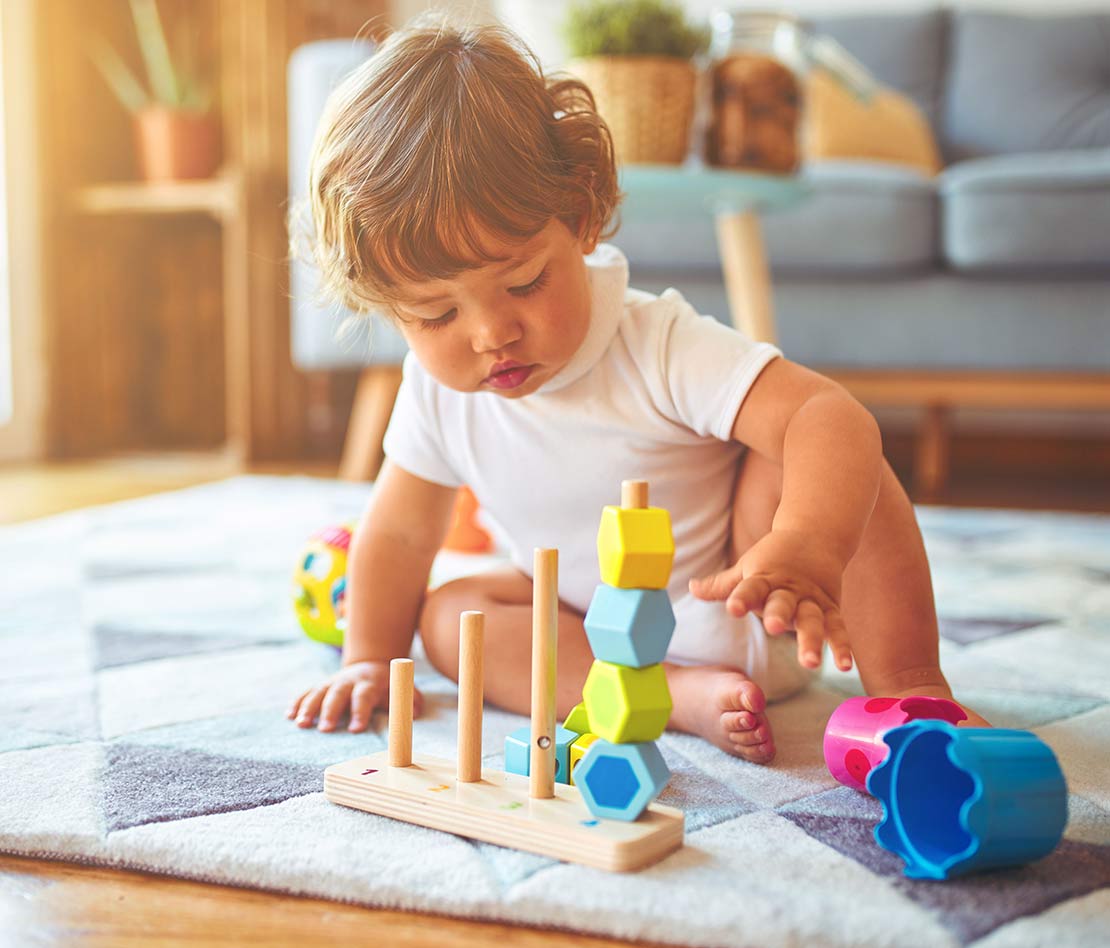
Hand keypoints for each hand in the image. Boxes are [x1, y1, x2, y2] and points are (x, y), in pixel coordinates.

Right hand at [287, 660, 424, 732]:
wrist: (371, 664)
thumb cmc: (388, 686)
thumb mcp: (403, 690)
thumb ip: (410, 701)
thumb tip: (415, 712)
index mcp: (370, 683)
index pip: (364, 696)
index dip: (360, 712)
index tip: (355, 729)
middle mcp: (349, 681)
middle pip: (338, 694)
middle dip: (330, 711)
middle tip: (324, 730)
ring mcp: (333, 682)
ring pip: (318, 692)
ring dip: (309, 707)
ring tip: (301, 724)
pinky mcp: (322, 686)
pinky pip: (307, 692)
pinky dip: (297, 702)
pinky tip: (289, 715)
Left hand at [689, 529, 852, 671]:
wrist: (815, 536)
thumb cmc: (774, 558)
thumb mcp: (747, 568)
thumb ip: (723, 585)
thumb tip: (692, 588)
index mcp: (764, 578)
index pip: (750, 587)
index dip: (741, 597)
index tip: (732, 608)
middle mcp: (788, 590)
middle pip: (783, 603)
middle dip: (778, 615)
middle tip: (773, 627)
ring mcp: (811, 599)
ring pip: (813, 619)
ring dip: (812, 640)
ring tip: (810, 663)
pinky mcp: (831, 608)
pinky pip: (837, 628)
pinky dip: (842, 646)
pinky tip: (844, 666)